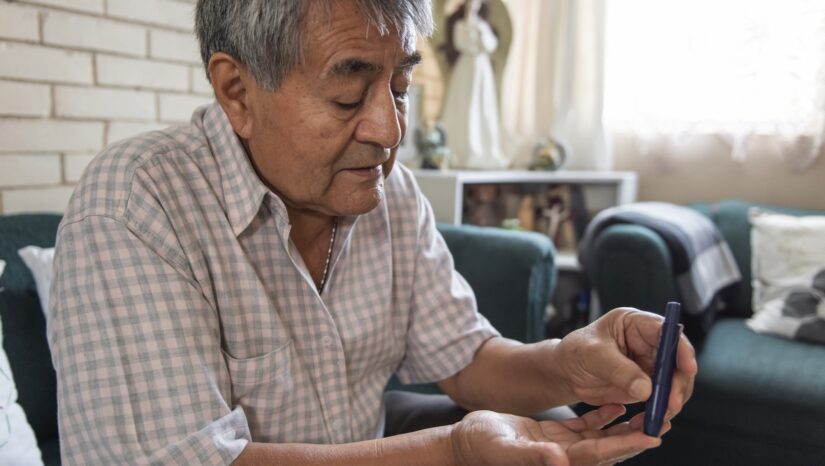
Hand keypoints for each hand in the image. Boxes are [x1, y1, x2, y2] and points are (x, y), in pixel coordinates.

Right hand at [450, 404, 663, 465]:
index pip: (601, 454)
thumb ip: (532, 456)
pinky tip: (616, 403)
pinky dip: (603, 417)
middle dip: (636, 436)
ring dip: (625, 426)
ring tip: (649, 411)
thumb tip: (560, 461)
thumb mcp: (505, 449)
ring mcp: (563, 448)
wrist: (467, 443)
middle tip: (663, 421)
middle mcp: (566, 459)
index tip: (652, 435)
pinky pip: (587, 428)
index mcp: (559, 462)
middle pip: (609, 448)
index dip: (626, 445)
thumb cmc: (482, 446)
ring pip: (603, 437)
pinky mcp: (556, 438)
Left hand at [553, 308, 697, 420]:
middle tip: (672, 403)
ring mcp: (649, 364)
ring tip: (661, 415)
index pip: (666, 331)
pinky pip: (663, 397)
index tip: (688, 368)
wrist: (565, 373)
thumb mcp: (592, 356)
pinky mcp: (647, 384)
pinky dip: (662, 409)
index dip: (680, 348)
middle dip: (678, 382)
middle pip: (677, 360)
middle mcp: (647, 342)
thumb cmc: (574, 353)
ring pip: (674, 381)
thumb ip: (618, 370)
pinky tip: (654, 420)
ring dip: (672, 399)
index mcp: (634, 323)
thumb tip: (647, 389)